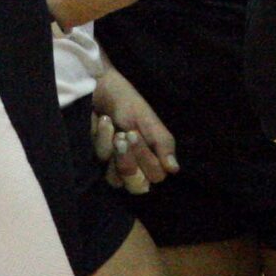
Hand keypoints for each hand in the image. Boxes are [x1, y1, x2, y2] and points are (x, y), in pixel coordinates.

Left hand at [94, 67, 178, 193]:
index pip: (156, 176)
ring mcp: (117, 166)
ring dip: (114, 151)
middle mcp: (138, 167)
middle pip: (136, 186)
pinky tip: (105, 122)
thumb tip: (174, 169)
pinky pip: (101, 161)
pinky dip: (103, 139)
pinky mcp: (100, 161)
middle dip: (128, 162)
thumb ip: (163, 144)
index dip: (146, 160)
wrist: (102, 90)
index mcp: (155, 159)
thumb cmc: (129, 104)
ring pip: (116, 179)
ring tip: (115, 128)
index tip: (135, 133)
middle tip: (124, 135)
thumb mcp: (149, 122)